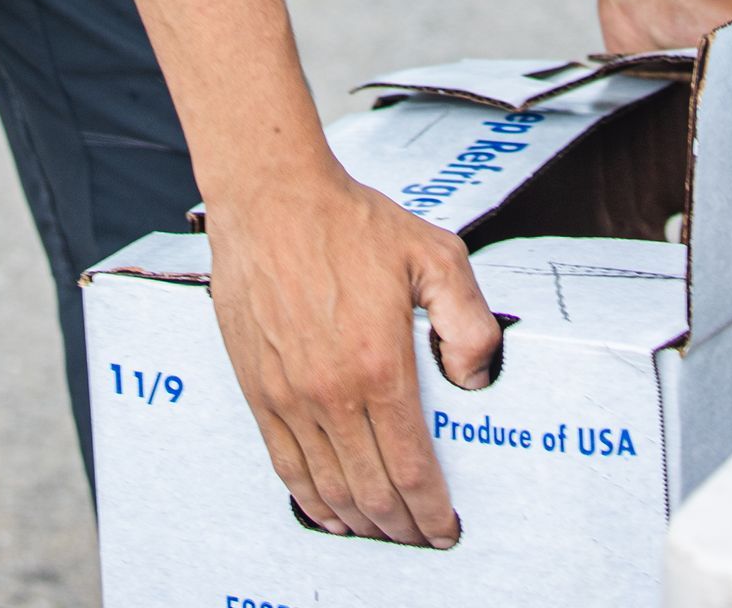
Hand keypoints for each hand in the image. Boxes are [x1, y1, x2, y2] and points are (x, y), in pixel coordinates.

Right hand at [208, 165, 501, 546]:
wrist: (272, 196)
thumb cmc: (350, 221)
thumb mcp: (435, 254)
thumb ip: (469, 321)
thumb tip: (475, 382)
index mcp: (381, 365)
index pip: (412, 468)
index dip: (433, 511)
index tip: (447, 527)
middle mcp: (333, 392)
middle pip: (373, 491)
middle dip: (403, 527)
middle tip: (421, 535)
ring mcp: (290, 396)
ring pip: (330, 488)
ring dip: (361, 522)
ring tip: (384, 530)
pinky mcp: (257, 389)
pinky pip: (286, 466)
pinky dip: (311, 500)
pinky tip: (330, 512)